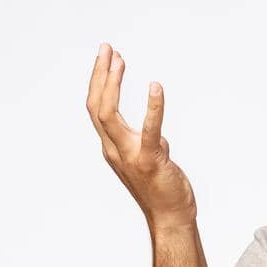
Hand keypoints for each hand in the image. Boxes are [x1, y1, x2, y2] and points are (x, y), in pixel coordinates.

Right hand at [86, 42, 196, 229]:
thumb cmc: (162, 190)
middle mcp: (115, 149)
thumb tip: (153, 131)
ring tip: (119, 59)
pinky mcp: (150, 161)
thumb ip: (147, 142)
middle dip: (99, 75)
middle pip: (96, 106)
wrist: (171, 218)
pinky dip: (153, 107)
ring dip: (112, 83)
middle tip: (107, 48)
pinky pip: (149, 130)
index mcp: (112, 147)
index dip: (98, 82)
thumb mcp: (150, 160)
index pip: (96, 109)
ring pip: (109, 114)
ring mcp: (130, 155)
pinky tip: (156, 87)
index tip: (107, 58)